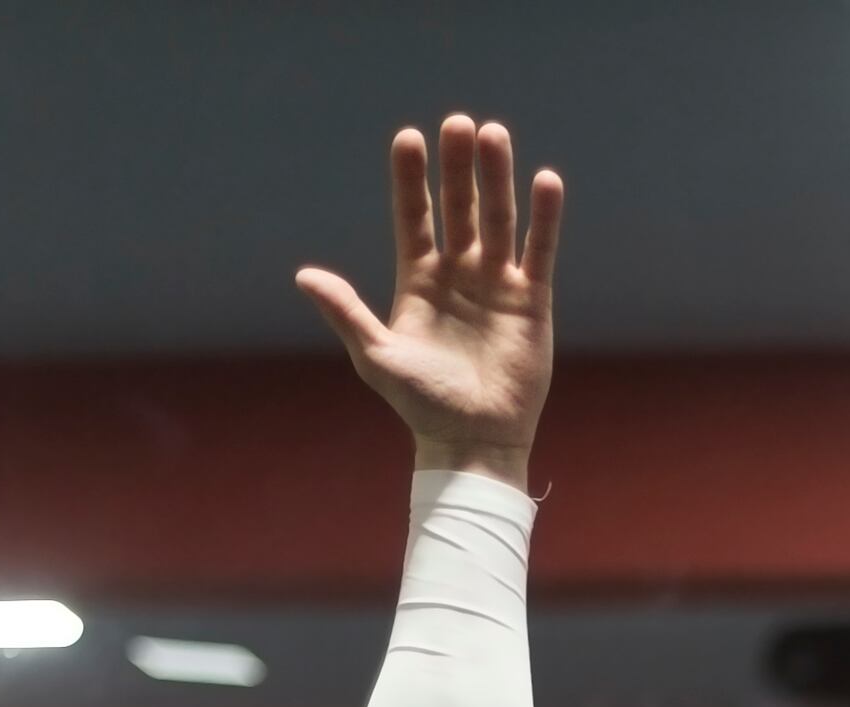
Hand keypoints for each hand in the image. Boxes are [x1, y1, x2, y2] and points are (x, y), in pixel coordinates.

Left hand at [296, 115, 560, 480]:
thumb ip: (345, 312)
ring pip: (498, 218)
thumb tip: (304, 276)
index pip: (414, 217)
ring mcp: (496, 283)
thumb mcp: (376, 356)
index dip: (411, 179)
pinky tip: (545, 180)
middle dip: (457, 166)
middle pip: (458, 206)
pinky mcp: (531, 300)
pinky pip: (539, 250)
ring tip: (494, 134)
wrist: (472, 441)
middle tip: (458, 123)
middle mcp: (458, 274)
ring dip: (497, 177)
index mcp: (418, 281)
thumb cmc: (420, 405)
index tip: (409, 138)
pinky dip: (544, 217)